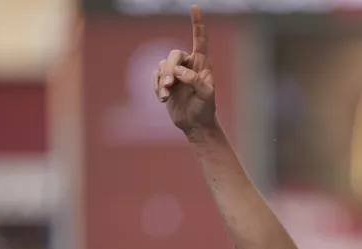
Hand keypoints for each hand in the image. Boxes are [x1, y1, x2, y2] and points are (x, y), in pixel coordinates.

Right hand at [153, 5, 216, 133]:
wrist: (195, 124)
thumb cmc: (205, 109)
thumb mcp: (206, 95)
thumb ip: (194, 80)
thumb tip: (178, 71)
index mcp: (202, 64)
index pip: (200, 40)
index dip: (198, 24)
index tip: (195, 7)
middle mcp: (189, 65)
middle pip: (174, 54)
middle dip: (169, 69)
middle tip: (169, 84)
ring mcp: (176, 73)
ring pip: (163, 65)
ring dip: (162, 80)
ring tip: (165, 95)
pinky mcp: (165, 82)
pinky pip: (155, 76)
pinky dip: (156, 86)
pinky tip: (162, 98)